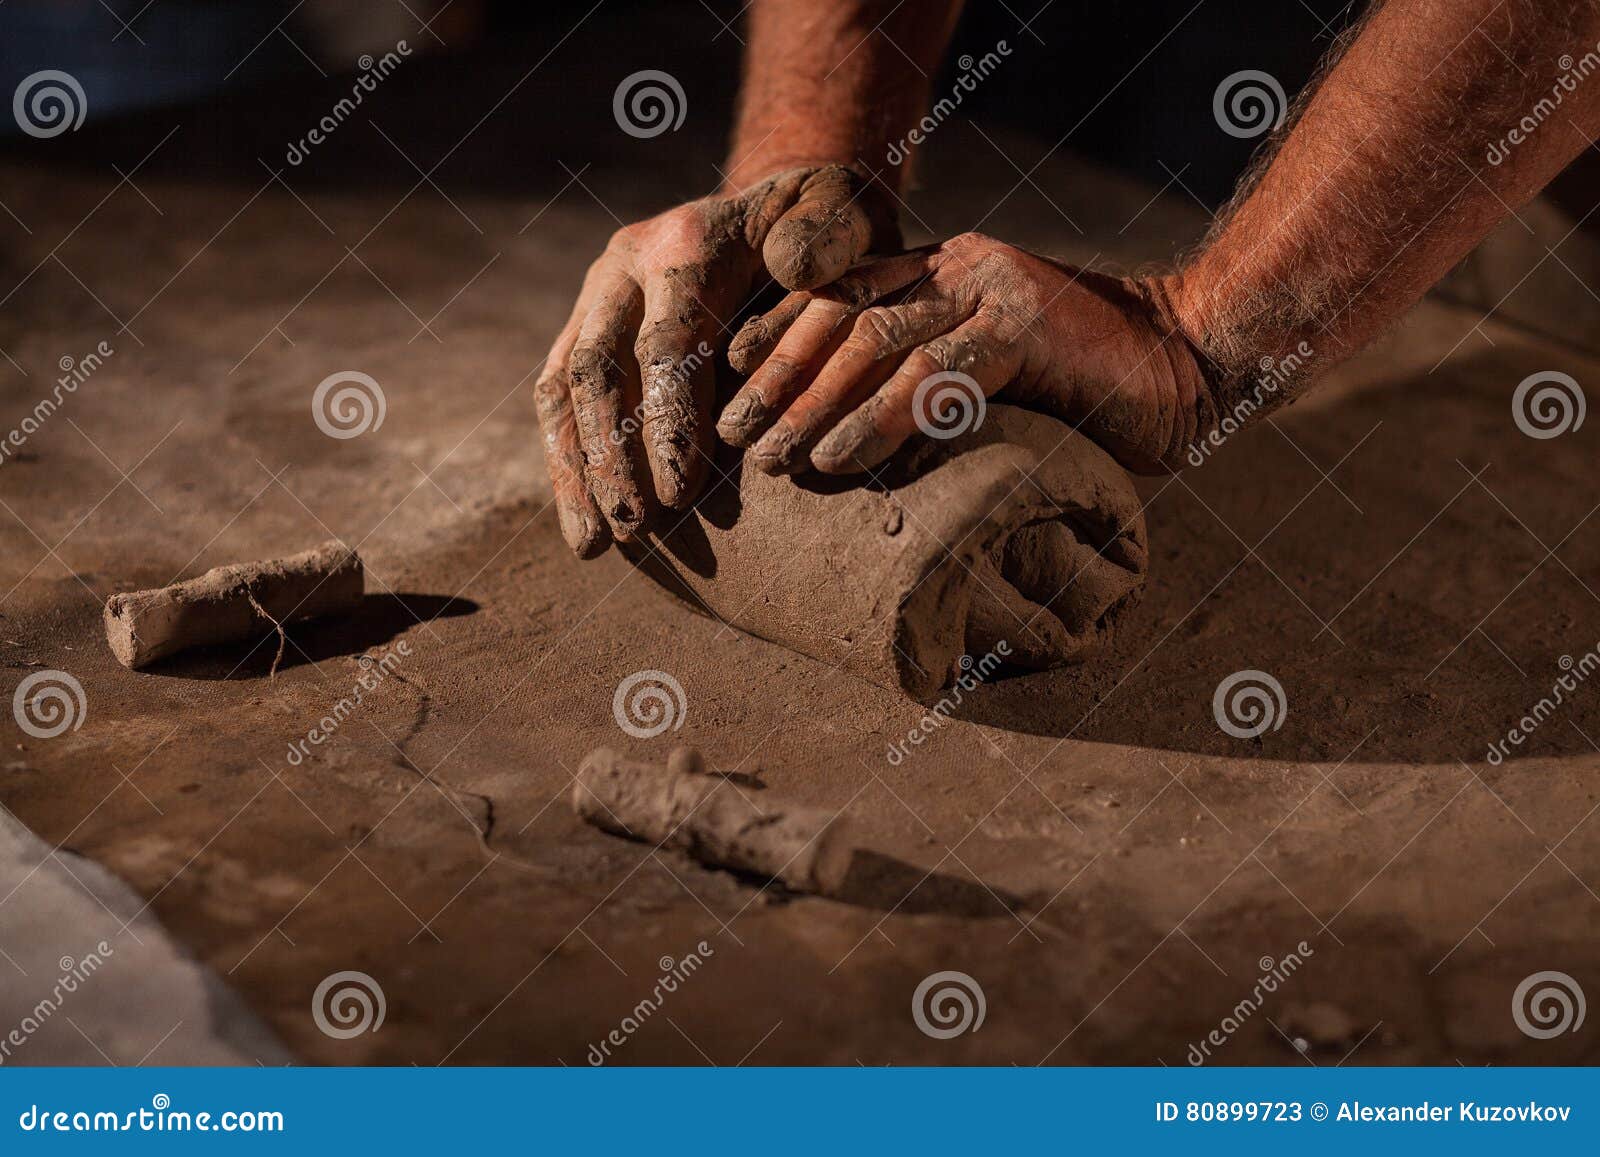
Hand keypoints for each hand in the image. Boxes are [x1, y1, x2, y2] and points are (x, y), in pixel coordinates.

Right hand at [535, 165, 897, 556]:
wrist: (774, 204)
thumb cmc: (820, 224)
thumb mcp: (839, 212)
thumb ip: (826, 235)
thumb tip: (794, 269)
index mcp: (683, 243)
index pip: (666, 342)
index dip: (669, 420)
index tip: (681, 492)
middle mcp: (623, 265)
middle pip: (599, 369)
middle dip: (613, 456)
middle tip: (635, 527)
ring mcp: (597, 296)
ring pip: (563, 388)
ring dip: (576, 471)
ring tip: (596, 544)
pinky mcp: (585, 326)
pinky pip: (559, 398)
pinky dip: (568, 463)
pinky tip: (586, 524)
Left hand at [717, 232, 1216, 476]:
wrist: (1193, 363)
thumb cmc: (1090, 386)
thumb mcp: (994, 373)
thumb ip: (934, 378)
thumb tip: (854, 437)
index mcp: (945, 269)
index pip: (838, 294)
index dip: (776, 336)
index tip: (729, 384)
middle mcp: (959, 266)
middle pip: (840, 317)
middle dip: (778, 380)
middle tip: (734, 438)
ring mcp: (991, 288)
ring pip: (873, 343)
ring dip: (813, 406)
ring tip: (773, 461)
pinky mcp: (1024, 325)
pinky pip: (933, 375)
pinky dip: (879, 421)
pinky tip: (841, 460)